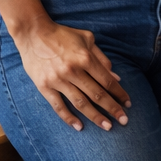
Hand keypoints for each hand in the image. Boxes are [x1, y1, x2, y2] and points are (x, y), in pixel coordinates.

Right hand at [9, 18, 129, 131]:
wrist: (33, 33)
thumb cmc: (63, 35)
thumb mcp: (87, 39)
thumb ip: (101, 58)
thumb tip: (116, 77)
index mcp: (85, 58)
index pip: (107, 81)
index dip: (119, 93)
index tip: (128, 104)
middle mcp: (73, 70)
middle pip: (97, 94)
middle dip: (112, 108)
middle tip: (124, 121)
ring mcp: (58, 80)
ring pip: (80, 103)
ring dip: (95, 116)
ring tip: (107, 127)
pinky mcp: (44, 87)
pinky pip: (58, 106)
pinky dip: (69, 118)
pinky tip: (79, 127)